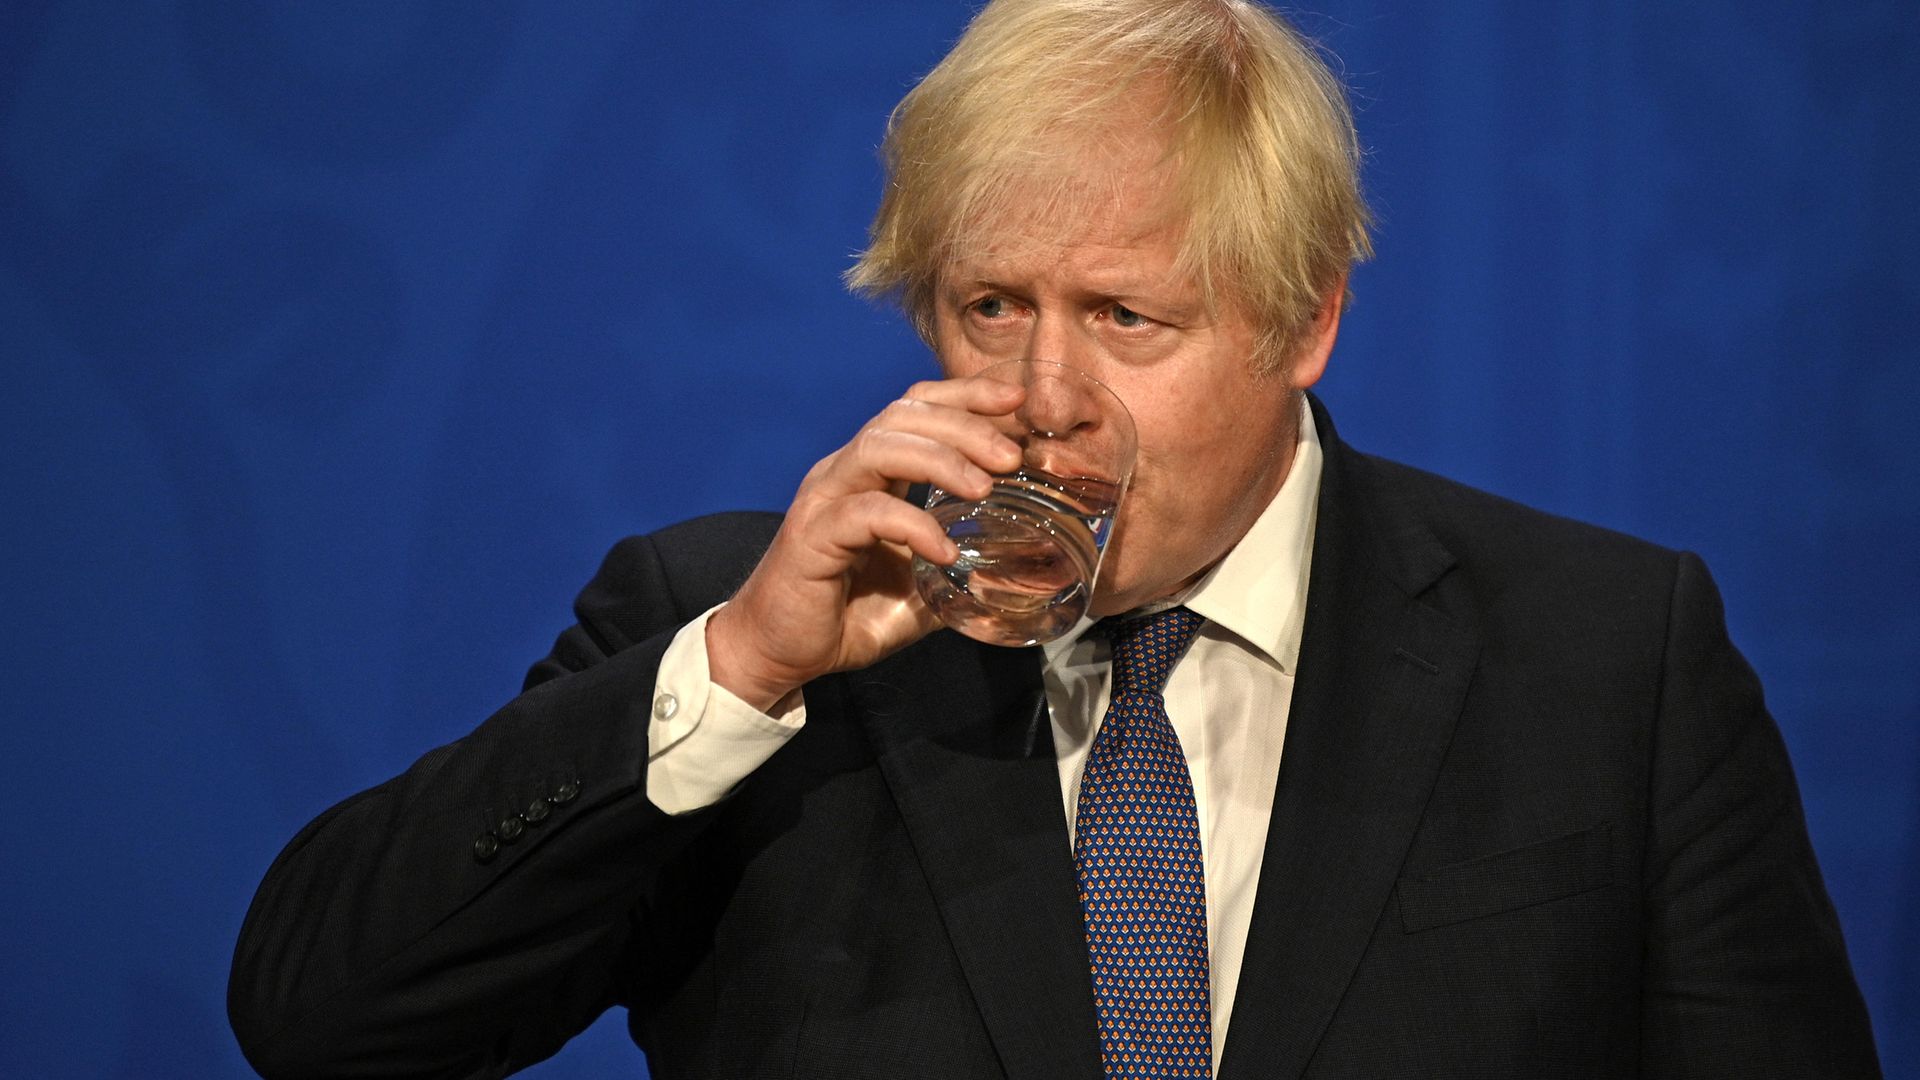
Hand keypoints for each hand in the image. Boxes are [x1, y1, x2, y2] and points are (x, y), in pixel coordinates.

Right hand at [706, 374, 1024, 709]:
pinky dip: (912, 525)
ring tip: (984, 488)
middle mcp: (843, 474)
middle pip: (902, 416)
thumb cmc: (843, 616)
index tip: (1013, 402)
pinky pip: (866, 512)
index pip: (915, 409)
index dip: (963, 396)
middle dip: (963, 424)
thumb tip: (1009, 569)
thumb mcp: (918, 590)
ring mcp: (823, 501)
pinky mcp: (811, 537)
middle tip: (1011, 456)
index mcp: (869, 474)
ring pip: (880, 448)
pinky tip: (943, 550)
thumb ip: (956, 570)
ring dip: (940, 460)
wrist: (779, 654)